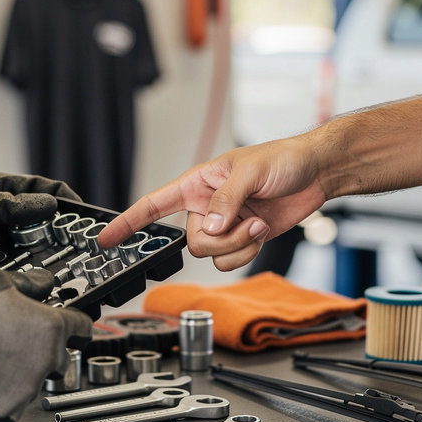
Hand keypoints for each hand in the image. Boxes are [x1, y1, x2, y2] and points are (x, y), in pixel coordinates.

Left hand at [0, 171, 79, 273]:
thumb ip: (12, 206)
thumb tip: (50, 206)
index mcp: (6, 188)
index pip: (49, 189)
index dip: (69, 201)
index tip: (85, 218)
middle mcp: (7, 210)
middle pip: (46, 218)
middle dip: (63, 230)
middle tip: (79, 245)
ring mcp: (1, 232)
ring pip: (35, 241)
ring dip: (47, 250)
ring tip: (63, 262)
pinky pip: (18, 258)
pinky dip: (29, 265)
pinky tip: (37, 274)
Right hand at [0, 268, 92, 421]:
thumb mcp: (3, 282)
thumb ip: (32, 283)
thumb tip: (43, 281)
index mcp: (52, 329)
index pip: (83, 327)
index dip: (76, 323)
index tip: (72, 325)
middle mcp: (47, 360)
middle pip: (60, 357)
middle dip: (45, 350)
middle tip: (18, 341)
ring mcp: (28, 387)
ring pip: (33, 380)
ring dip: (20, 372)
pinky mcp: (7, 409)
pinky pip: (11, 402)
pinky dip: (0, 393)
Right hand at [97, 135, 325, 271]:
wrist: (315, 174)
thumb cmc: (281, 160)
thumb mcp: (249, 171)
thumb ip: (225, 199)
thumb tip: (207, 227)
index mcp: (196, 184)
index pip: (153, 204)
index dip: (127, 222)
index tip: (106, 239)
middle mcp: (204, 207)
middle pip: (190, 242)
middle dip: (220, 239)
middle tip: (246, 220)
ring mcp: (223, 226)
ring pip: (211, 255)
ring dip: (238, 245)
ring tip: (257, 222)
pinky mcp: (242, 240)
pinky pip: (231, 261)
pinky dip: (247, 252)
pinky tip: (261, 232)